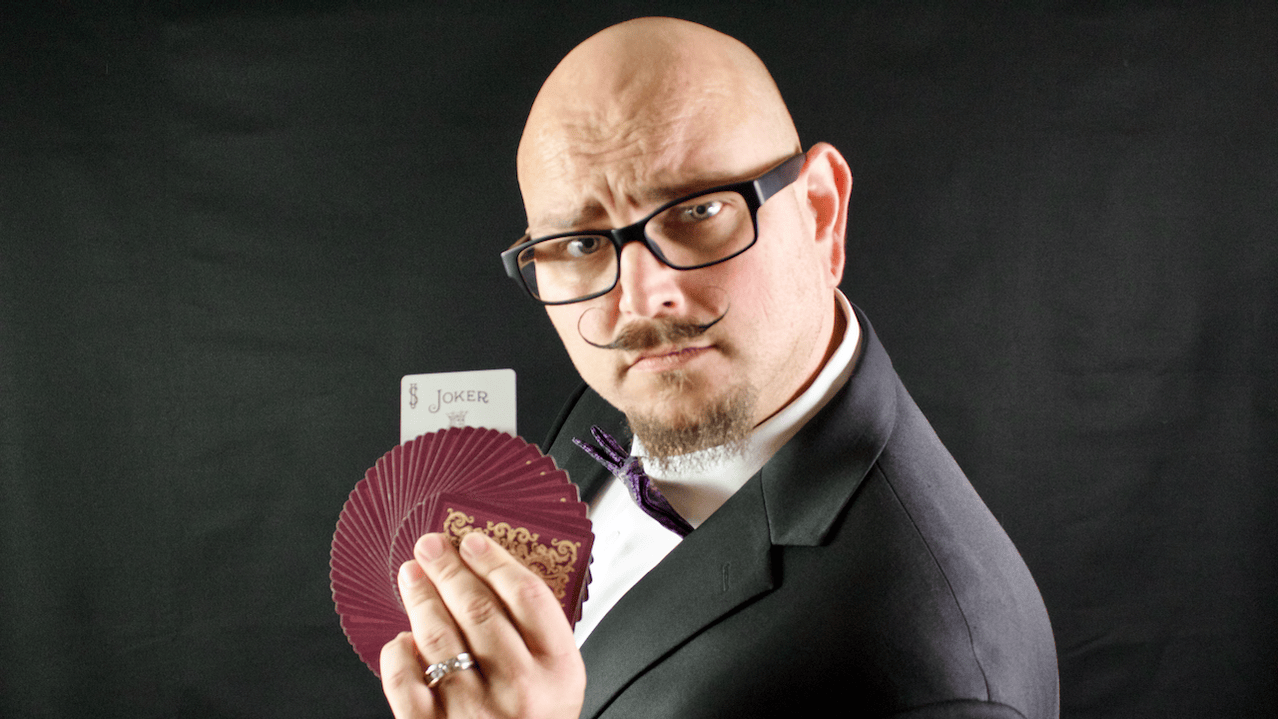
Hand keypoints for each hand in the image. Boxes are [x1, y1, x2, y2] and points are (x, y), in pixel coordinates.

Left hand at [379, 532, 585, 718]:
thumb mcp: (558, 683)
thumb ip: (537, 636)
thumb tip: (492, 574)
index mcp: (558, 671)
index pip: (526, 595)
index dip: (495, 560)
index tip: (474, 541)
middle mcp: (519, 690)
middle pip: (478, 608)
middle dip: (449, 568)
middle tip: (431, 545)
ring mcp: (475, 712)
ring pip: (438, 636)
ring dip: (420, 597)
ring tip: (411, 575)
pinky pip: (405, 682)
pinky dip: (398, 653)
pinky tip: (403, 639)